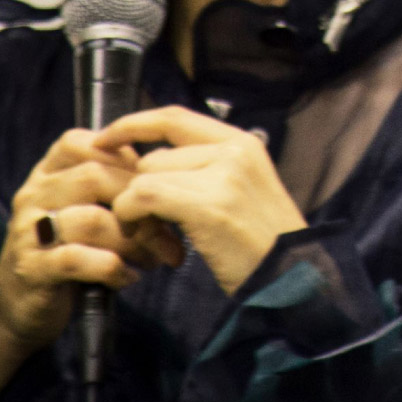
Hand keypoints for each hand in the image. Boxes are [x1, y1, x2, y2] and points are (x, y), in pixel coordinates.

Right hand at [0, 128, 183, 355]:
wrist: (15, 305)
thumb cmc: (63, 253)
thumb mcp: (78, 213)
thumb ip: (108, 194)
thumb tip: (166, 188)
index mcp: (45, 174)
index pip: (80, 143)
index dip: (121, 157)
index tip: (152, 186)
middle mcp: (33, 195)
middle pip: (92, 177)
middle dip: (138, 204)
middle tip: (167, 234)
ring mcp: (29, 231)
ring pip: (90, 219)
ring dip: (133, 241)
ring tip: (154, 259)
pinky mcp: (31, 269)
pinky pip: (77, 260)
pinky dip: (112, 268)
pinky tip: (128, 278)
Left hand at [96, 106, 306, 294]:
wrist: (296, 285)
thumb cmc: (262, 248)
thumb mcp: (241, 191)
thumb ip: (204, 168)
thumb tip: (149, 157)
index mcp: (242, 143)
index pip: (174, 117)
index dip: (134, 123)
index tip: (104, 137)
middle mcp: (234, 151)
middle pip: (155, 154)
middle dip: (138, 187)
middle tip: (142, 220)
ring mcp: (224, 175)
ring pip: (146, 175)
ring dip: (135, 206)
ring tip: (150, 234)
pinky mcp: (210, 205)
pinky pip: (145, 195)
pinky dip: (133, 215)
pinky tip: (146, 238)